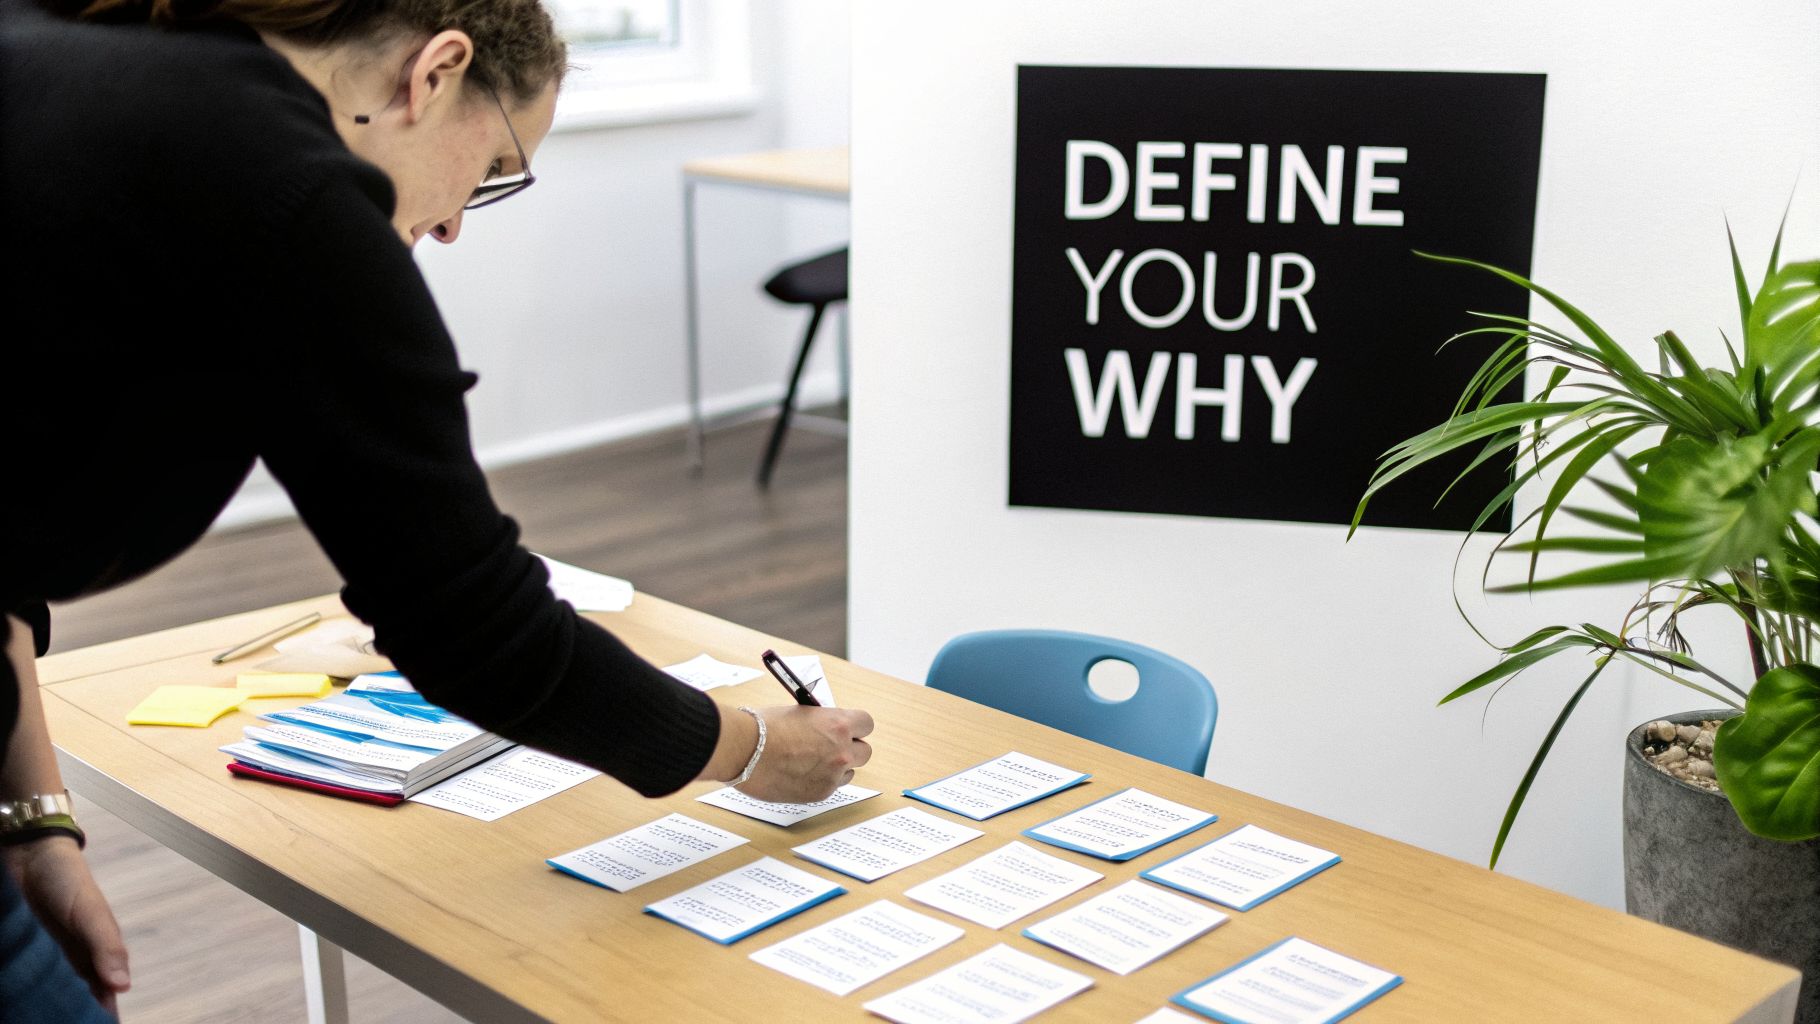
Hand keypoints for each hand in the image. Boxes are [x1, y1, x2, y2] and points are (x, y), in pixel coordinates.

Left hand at [3, 835, 128, 1011]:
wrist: (29, 856)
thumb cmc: (68, 881)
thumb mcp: (91, 914)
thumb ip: (107, 947)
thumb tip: (123, 986)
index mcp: (98, 955)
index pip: (105, 996)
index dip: (103, 1016)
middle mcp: (72, 963)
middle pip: (77, 1002)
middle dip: (77, 1016)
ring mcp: (46, 963)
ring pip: (50, 997)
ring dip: (49, 1010)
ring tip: (45, 1020)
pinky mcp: (22, 959)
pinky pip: (25, 986)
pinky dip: (26, 999)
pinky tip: (22, 1009)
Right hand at [736, 705, 874, 803]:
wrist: (744, 750)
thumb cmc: (764, 727)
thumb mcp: (799, 713)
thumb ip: (820, 723)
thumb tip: (824, 727)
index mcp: (838, 724)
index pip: (866, 724)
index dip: (856, 727)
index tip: (847, 729)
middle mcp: (841, 750)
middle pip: (864, 752)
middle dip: (851, 749)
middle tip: (832, 747)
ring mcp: (832, 774)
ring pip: (850, 772)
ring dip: (837, 768)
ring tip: (812, 763)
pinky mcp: (820, 793)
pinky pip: (831, 787)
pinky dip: (820, 782)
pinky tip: (801, 774)